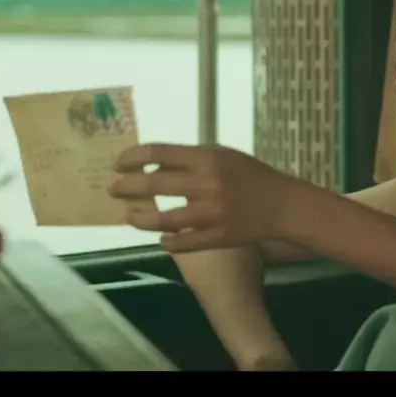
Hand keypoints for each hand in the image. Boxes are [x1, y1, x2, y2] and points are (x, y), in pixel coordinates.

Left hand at [109, 143, 307, 253]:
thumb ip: (189, 158)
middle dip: (125, 187)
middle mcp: (207, 184)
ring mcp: (212, 214)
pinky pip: (182, 243)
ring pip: (162, 220)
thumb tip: (150, 163)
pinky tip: (161, 238)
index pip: (158, 153)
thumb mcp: (222, 156)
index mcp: (208, 158)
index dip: (131, 158)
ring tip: (130, 217)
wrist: (282, 205)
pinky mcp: (217, 238)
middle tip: (114, 189)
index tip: (118, 164)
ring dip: (139, 219)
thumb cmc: (249, 176)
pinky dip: (166, 241)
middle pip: (153, 184)